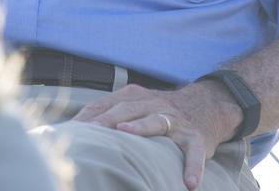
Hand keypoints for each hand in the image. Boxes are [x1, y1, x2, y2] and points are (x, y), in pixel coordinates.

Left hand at [72, 82, 242, 189]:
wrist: (206, 105)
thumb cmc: (158, 110)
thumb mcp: (134, 104)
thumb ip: (108, 112)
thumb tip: (73, 129)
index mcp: (134, 96)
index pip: (106, 104)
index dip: (89, 116)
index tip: (72, 130)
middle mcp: (153, 104)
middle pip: (127, 109)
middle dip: (108, 119)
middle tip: (92, 132)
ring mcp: (175, 120)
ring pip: (157, 121)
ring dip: (141, 127)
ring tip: (127, 134)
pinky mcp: (196, 137)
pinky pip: (194, 152)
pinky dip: (193, 166)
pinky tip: (189, 183)